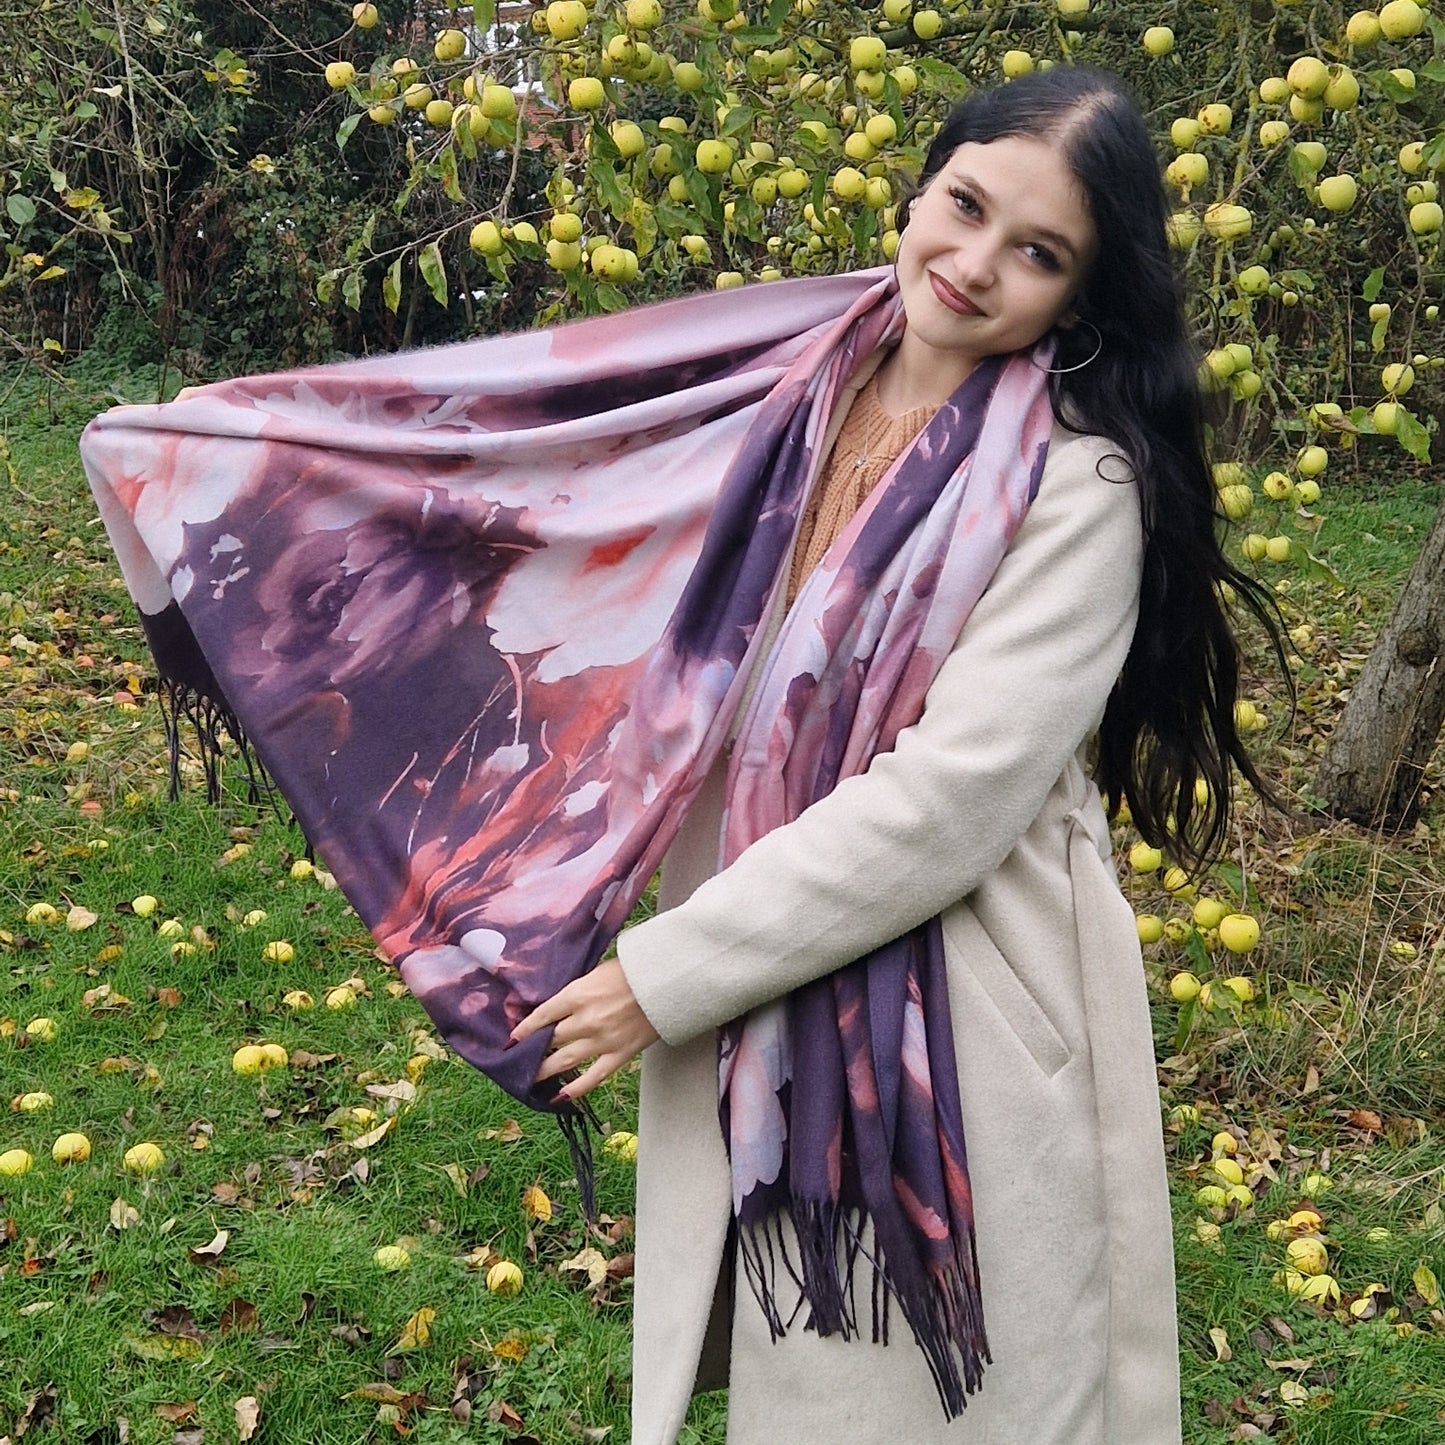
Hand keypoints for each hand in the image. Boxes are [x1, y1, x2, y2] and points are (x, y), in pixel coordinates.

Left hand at [510, 959, 658, 1100]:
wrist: (668, 980)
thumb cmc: (633, 969)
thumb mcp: (597, 972)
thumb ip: (577, 991)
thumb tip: (556, 1007)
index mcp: (578, 994)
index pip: (542, 1015)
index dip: (524, 1030)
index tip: (512, 1040)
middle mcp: (586, 1020)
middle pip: (549, 1040)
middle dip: (531, 1051)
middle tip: (518, 1061)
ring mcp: (603, 1040)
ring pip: (565, 1061)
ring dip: (544, 1072)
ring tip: (529, 1080)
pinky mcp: (620, 1054)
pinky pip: (594, 1077)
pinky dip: (576, 1089)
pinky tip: (561, 1097)